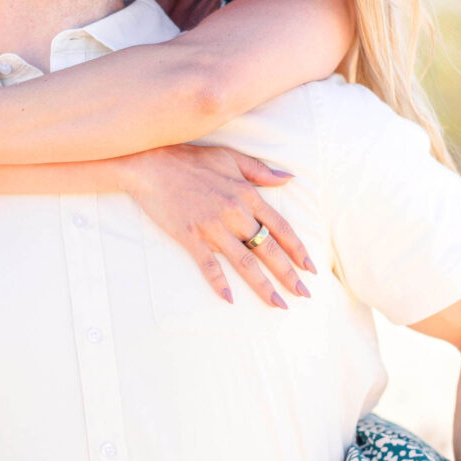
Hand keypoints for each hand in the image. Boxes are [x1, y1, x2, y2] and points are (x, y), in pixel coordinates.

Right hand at [121, 144, 315, 308]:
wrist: (150, 162)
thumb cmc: (190, 158)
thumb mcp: (230, 157)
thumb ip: (260, 171)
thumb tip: (289, 178)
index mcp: (246, 194)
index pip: (280, 227)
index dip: (297, 249)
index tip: (310, 267)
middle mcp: (234, 212)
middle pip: (268, 249)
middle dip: (288, 274)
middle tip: (304, 294)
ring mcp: (212, 226)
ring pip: (244, 262)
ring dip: (263, 285)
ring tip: (278, 304)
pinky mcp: (190, 235)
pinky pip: (208, 264)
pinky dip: (219, 283)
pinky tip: (230, 299)